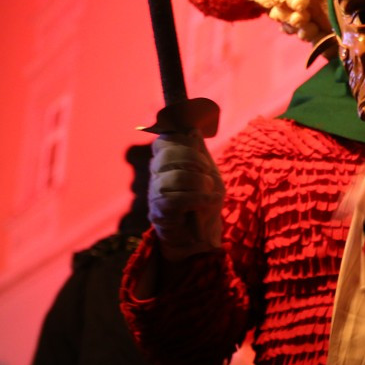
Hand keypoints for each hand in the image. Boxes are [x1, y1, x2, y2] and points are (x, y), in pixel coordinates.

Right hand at [148, 131, 223, 259]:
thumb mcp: (208, 173)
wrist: (203, 236)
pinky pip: (175, 199)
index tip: (196, 143)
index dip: (179, 139)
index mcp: (166, 163)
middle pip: (166, 155)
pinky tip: (207, 202)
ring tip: (209, 192)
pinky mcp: (158, 213)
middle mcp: (156, 176)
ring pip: (174, 177)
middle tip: (207, 174)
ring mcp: (154, 194)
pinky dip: (197, 199)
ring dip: (199, 183)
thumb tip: (193, 128)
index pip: (163, 142)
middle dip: (193, 160)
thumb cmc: (204, 203)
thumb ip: (199, 152)